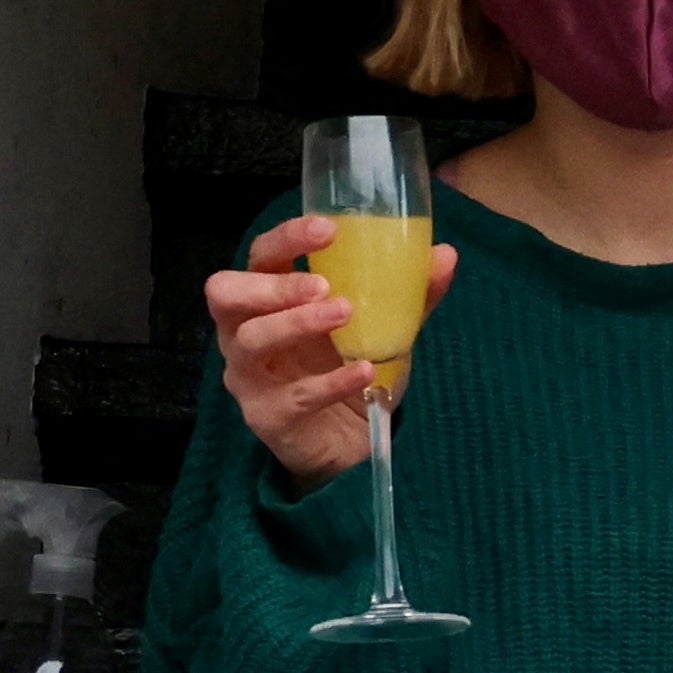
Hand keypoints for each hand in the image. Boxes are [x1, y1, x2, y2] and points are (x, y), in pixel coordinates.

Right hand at [209, 215, 444, 481]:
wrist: (353, 443)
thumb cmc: (352, 371)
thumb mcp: (384, 329)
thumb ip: (408, 294)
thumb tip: (446, 254)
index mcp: (268, 300)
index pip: (260, 256)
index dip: (285, 238)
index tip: (328, 229)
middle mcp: (245, 332)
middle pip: (227, 293)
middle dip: (273, 284)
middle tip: (323, 285)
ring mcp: (250, 376)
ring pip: (251, 340)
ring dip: (297, 323)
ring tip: (345, 313)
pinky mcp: (268, 417)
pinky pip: (294, 396)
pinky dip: (332, 380)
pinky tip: (365, 370)